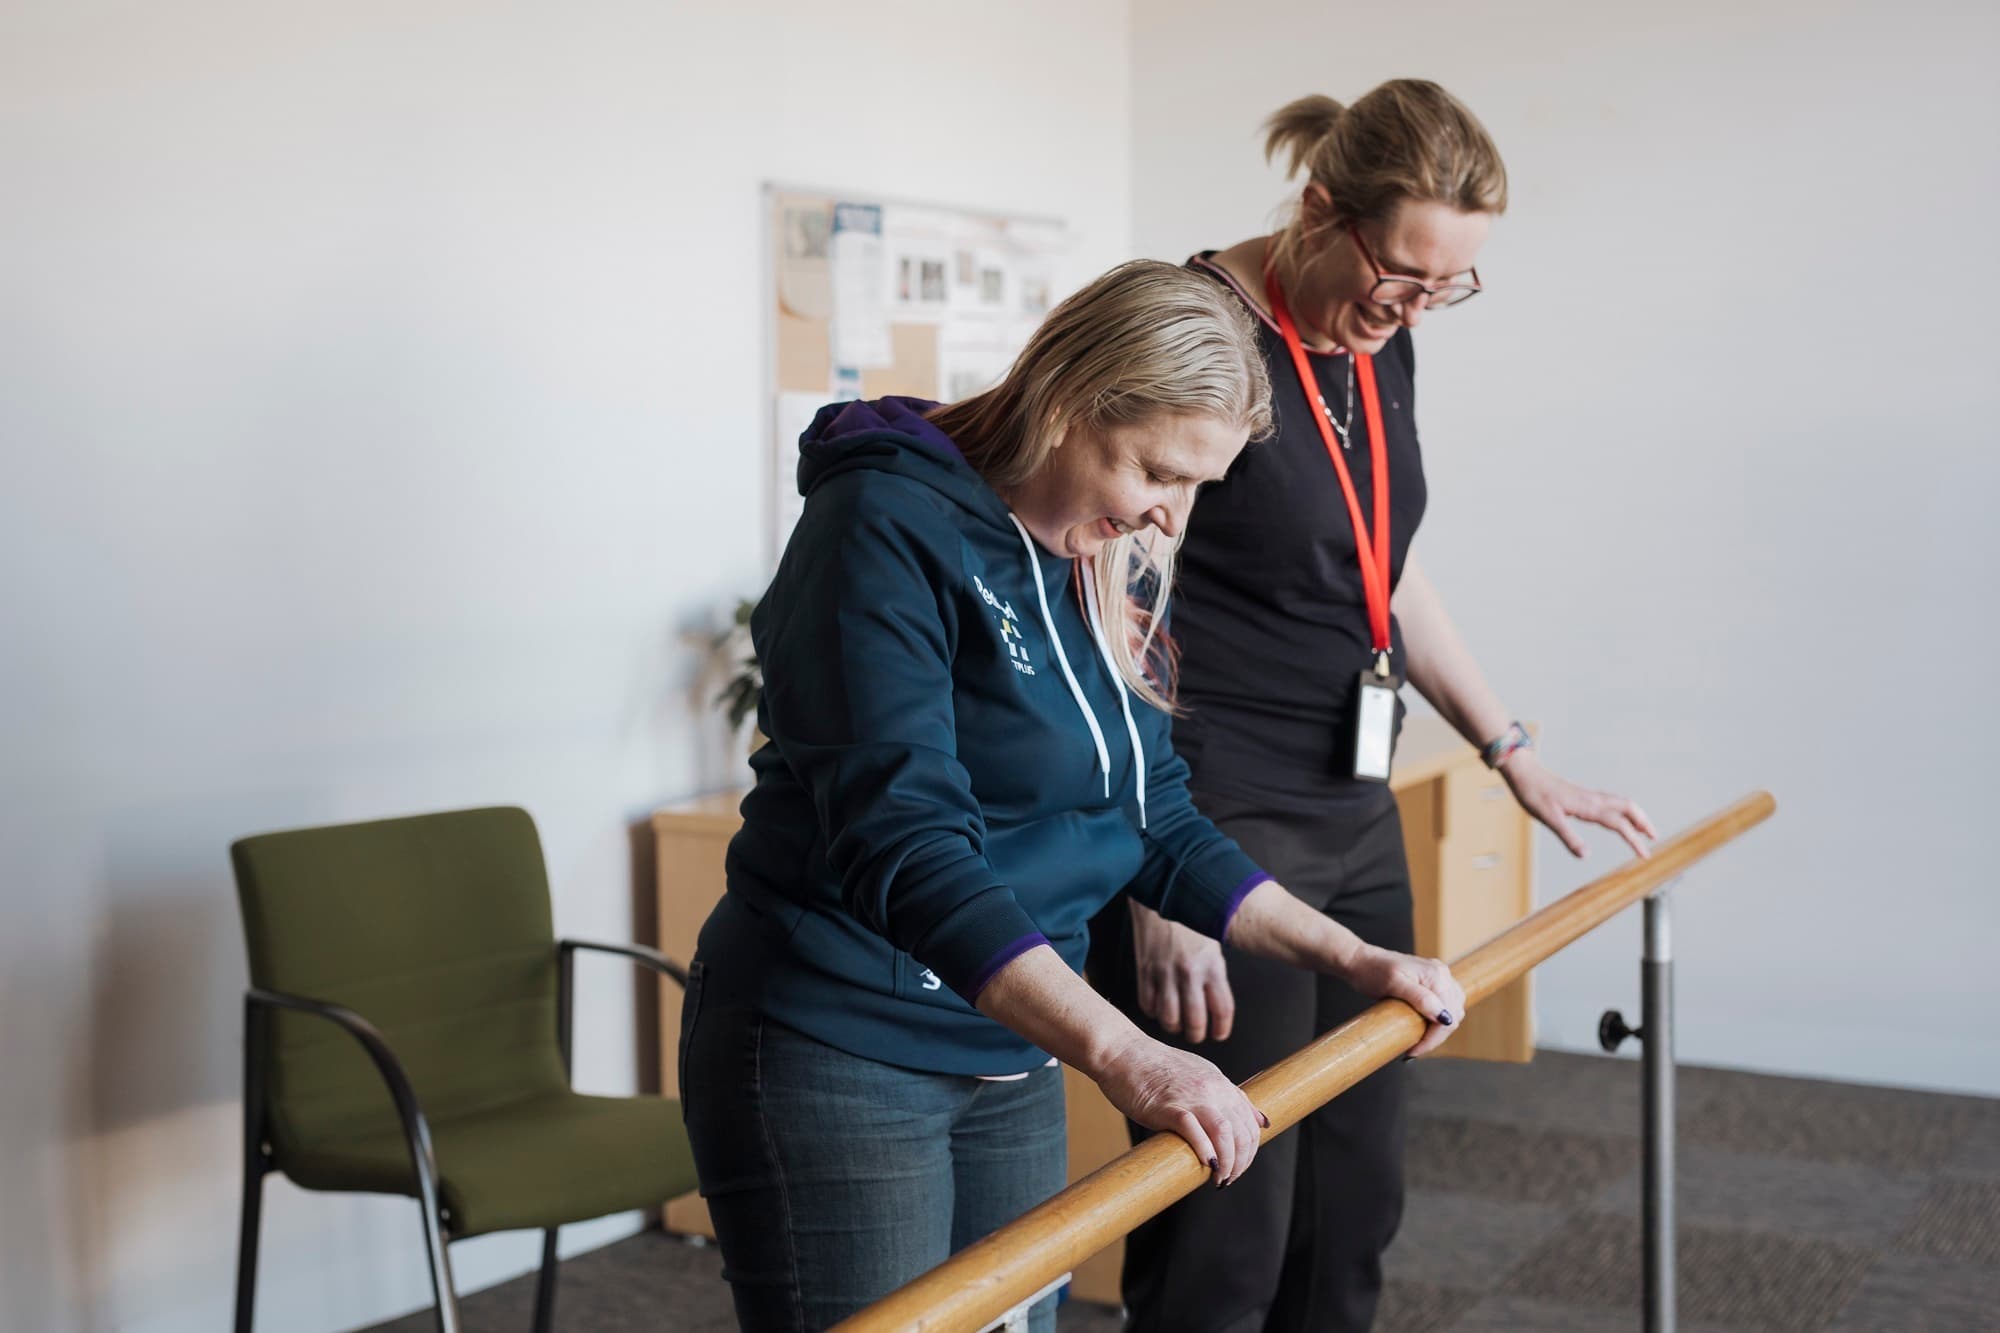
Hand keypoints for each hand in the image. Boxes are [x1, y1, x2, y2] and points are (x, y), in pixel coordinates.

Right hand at [1093, 1033, 1268, 1185]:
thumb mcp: (1202, 1073)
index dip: (1250, 1151)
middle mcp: (1211, 1089)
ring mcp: (1190, 1097)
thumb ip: (1230, 1096)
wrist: (1122, 1053)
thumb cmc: (1155, 1067)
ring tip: (1218, 1179)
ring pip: (1225, 1134)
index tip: (1237, 1166)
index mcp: (1220, 1083)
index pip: (1250, 1123)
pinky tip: (1205, 1165)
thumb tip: (1261, 1121)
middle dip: (1240, 1163)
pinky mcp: (1168, 1107)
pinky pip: (1195, 1131)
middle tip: (1227, 1179)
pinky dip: (1205, 1151)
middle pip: (1241, 1133)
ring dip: (1227, 1163)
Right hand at [1129, 901, 1233, 1042]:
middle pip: (1195, 1022)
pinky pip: (1147, 1005)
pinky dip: (1153, 1012)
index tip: (1219, 1033)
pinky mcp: (1144, 970)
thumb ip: (1215, 976)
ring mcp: (1164, 973)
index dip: (1221, 1028)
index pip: (1222, 1010)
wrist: (1161, 895)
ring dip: (1174, 1027)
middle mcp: (1189, 972)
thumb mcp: (1213, 946)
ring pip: (1169, 1019)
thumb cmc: (1190, 920)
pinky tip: (1158, 1008)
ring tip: (1177, 1024)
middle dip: (1197, 1034)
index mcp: (1212, 965)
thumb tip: (1215, 1007)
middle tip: (1196, 1034)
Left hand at [1343, 945, 1465, 1057]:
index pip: (1448, 1016)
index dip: (1433, 1038)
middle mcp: (1442, 974)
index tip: (1414, 1051)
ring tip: (1420, 1040)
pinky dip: (1438, 1019)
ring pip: (1452, 1011)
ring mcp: (1439, 977)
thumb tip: (1443, 1017)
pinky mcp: (1432, 982)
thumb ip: (1421, 998)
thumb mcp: (1394, 984)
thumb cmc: (1372, 971)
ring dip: (1439, 1029)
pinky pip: (1446, 1005)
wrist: (1360, 960)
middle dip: (1436, 1036)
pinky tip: (1425, 1027)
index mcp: (1437, 975)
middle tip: (1415, 1049)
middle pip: (1453, 1015)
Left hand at [1498, 749, 1657, 859]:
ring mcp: (1589, 796)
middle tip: (1654, 838)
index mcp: (1589, 806)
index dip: (1634, 840)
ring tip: (1644, 830)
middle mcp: (1593, 799)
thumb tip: (1586, 856)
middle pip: (1628, 808)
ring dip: (1636, 815)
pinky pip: (1611, 802)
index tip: (1645, 855)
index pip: (1619, 824)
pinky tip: (1619, 819)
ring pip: (1621, 803)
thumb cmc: (1535, 795)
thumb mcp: (1549, 820)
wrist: (1526, 775)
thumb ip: (1568, 837)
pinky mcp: (1583, 796)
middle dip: (1643, 822)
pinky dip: (1623, 811)